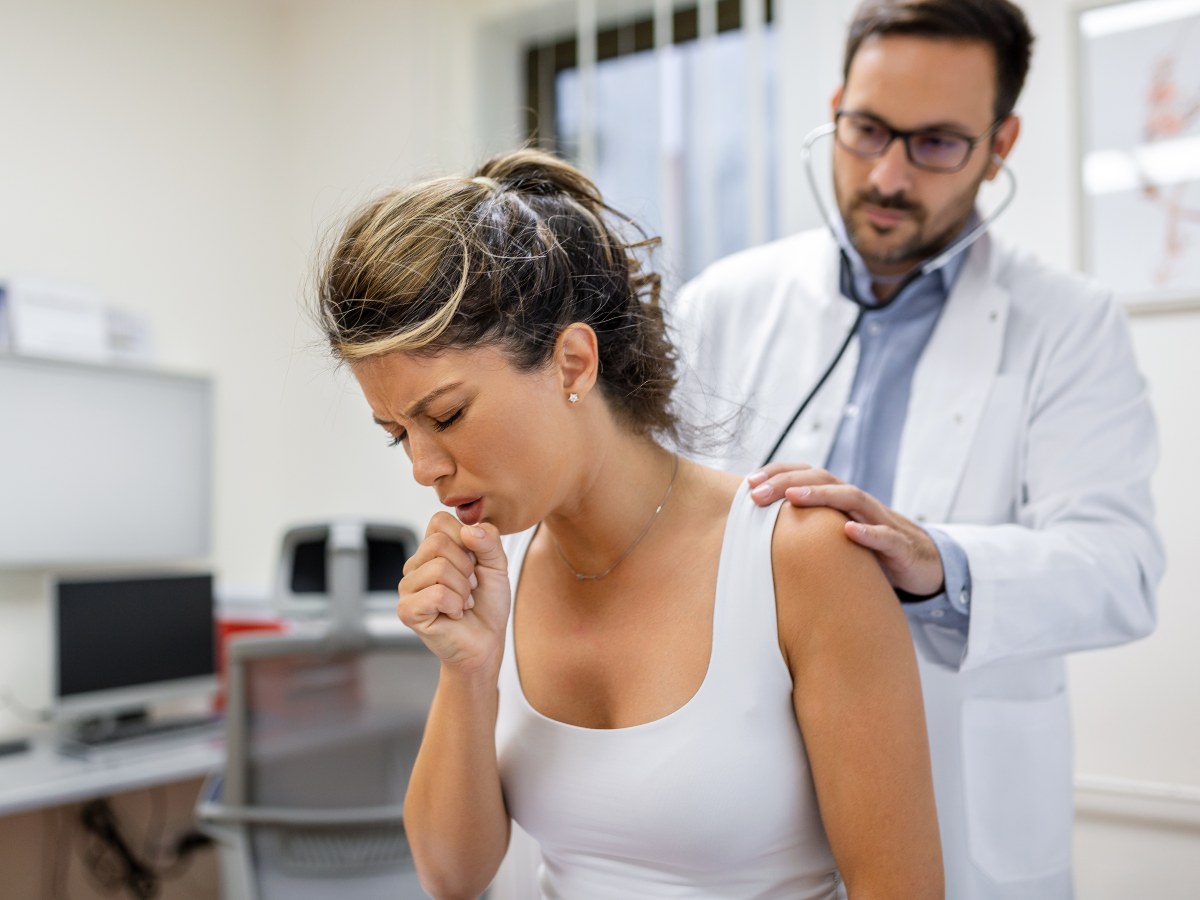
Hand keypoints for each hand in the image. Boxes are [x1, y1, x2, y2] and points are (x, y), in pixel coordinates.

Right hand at [398, 511, 509, 672]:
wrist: (486, 642)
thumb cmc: (488, 604)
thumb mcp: (497, 564)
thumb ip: (489, 540)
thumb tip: (468, 530)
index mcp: (431, 550)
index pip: (438, 520)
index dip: (464, 538)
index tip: (474, 562)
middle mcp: (414, 565)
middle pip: (437, 543)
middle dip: (466, 567)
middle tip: (470, 587)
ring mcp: (407, 588)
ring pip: (439, 568)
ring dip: (462, 589)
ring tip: (463, 602)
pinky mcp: (407, 611)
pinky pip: (436, 594)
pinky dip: (456, 605)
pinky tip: (455, 614)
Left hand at [747, 463, 943, 596]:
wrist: (921, 563)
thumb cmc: (868, 548)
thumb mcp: (834, 534)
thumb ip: (805, 527)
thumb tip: (759, 529)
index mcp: (839, 499)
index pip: (807, 475)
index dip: (778, 474)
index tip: (748, 482)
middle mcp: (858, 503)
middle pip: (824, 480)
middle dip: (788, 482)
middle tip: (757, 493)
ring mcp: (880, 521)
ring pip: (852, 498)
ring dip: (822, 496)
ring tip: (794, 498)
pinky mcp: (899, 545)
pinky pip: (885, 536)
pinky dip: (869, 532)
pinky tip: (850, 532)